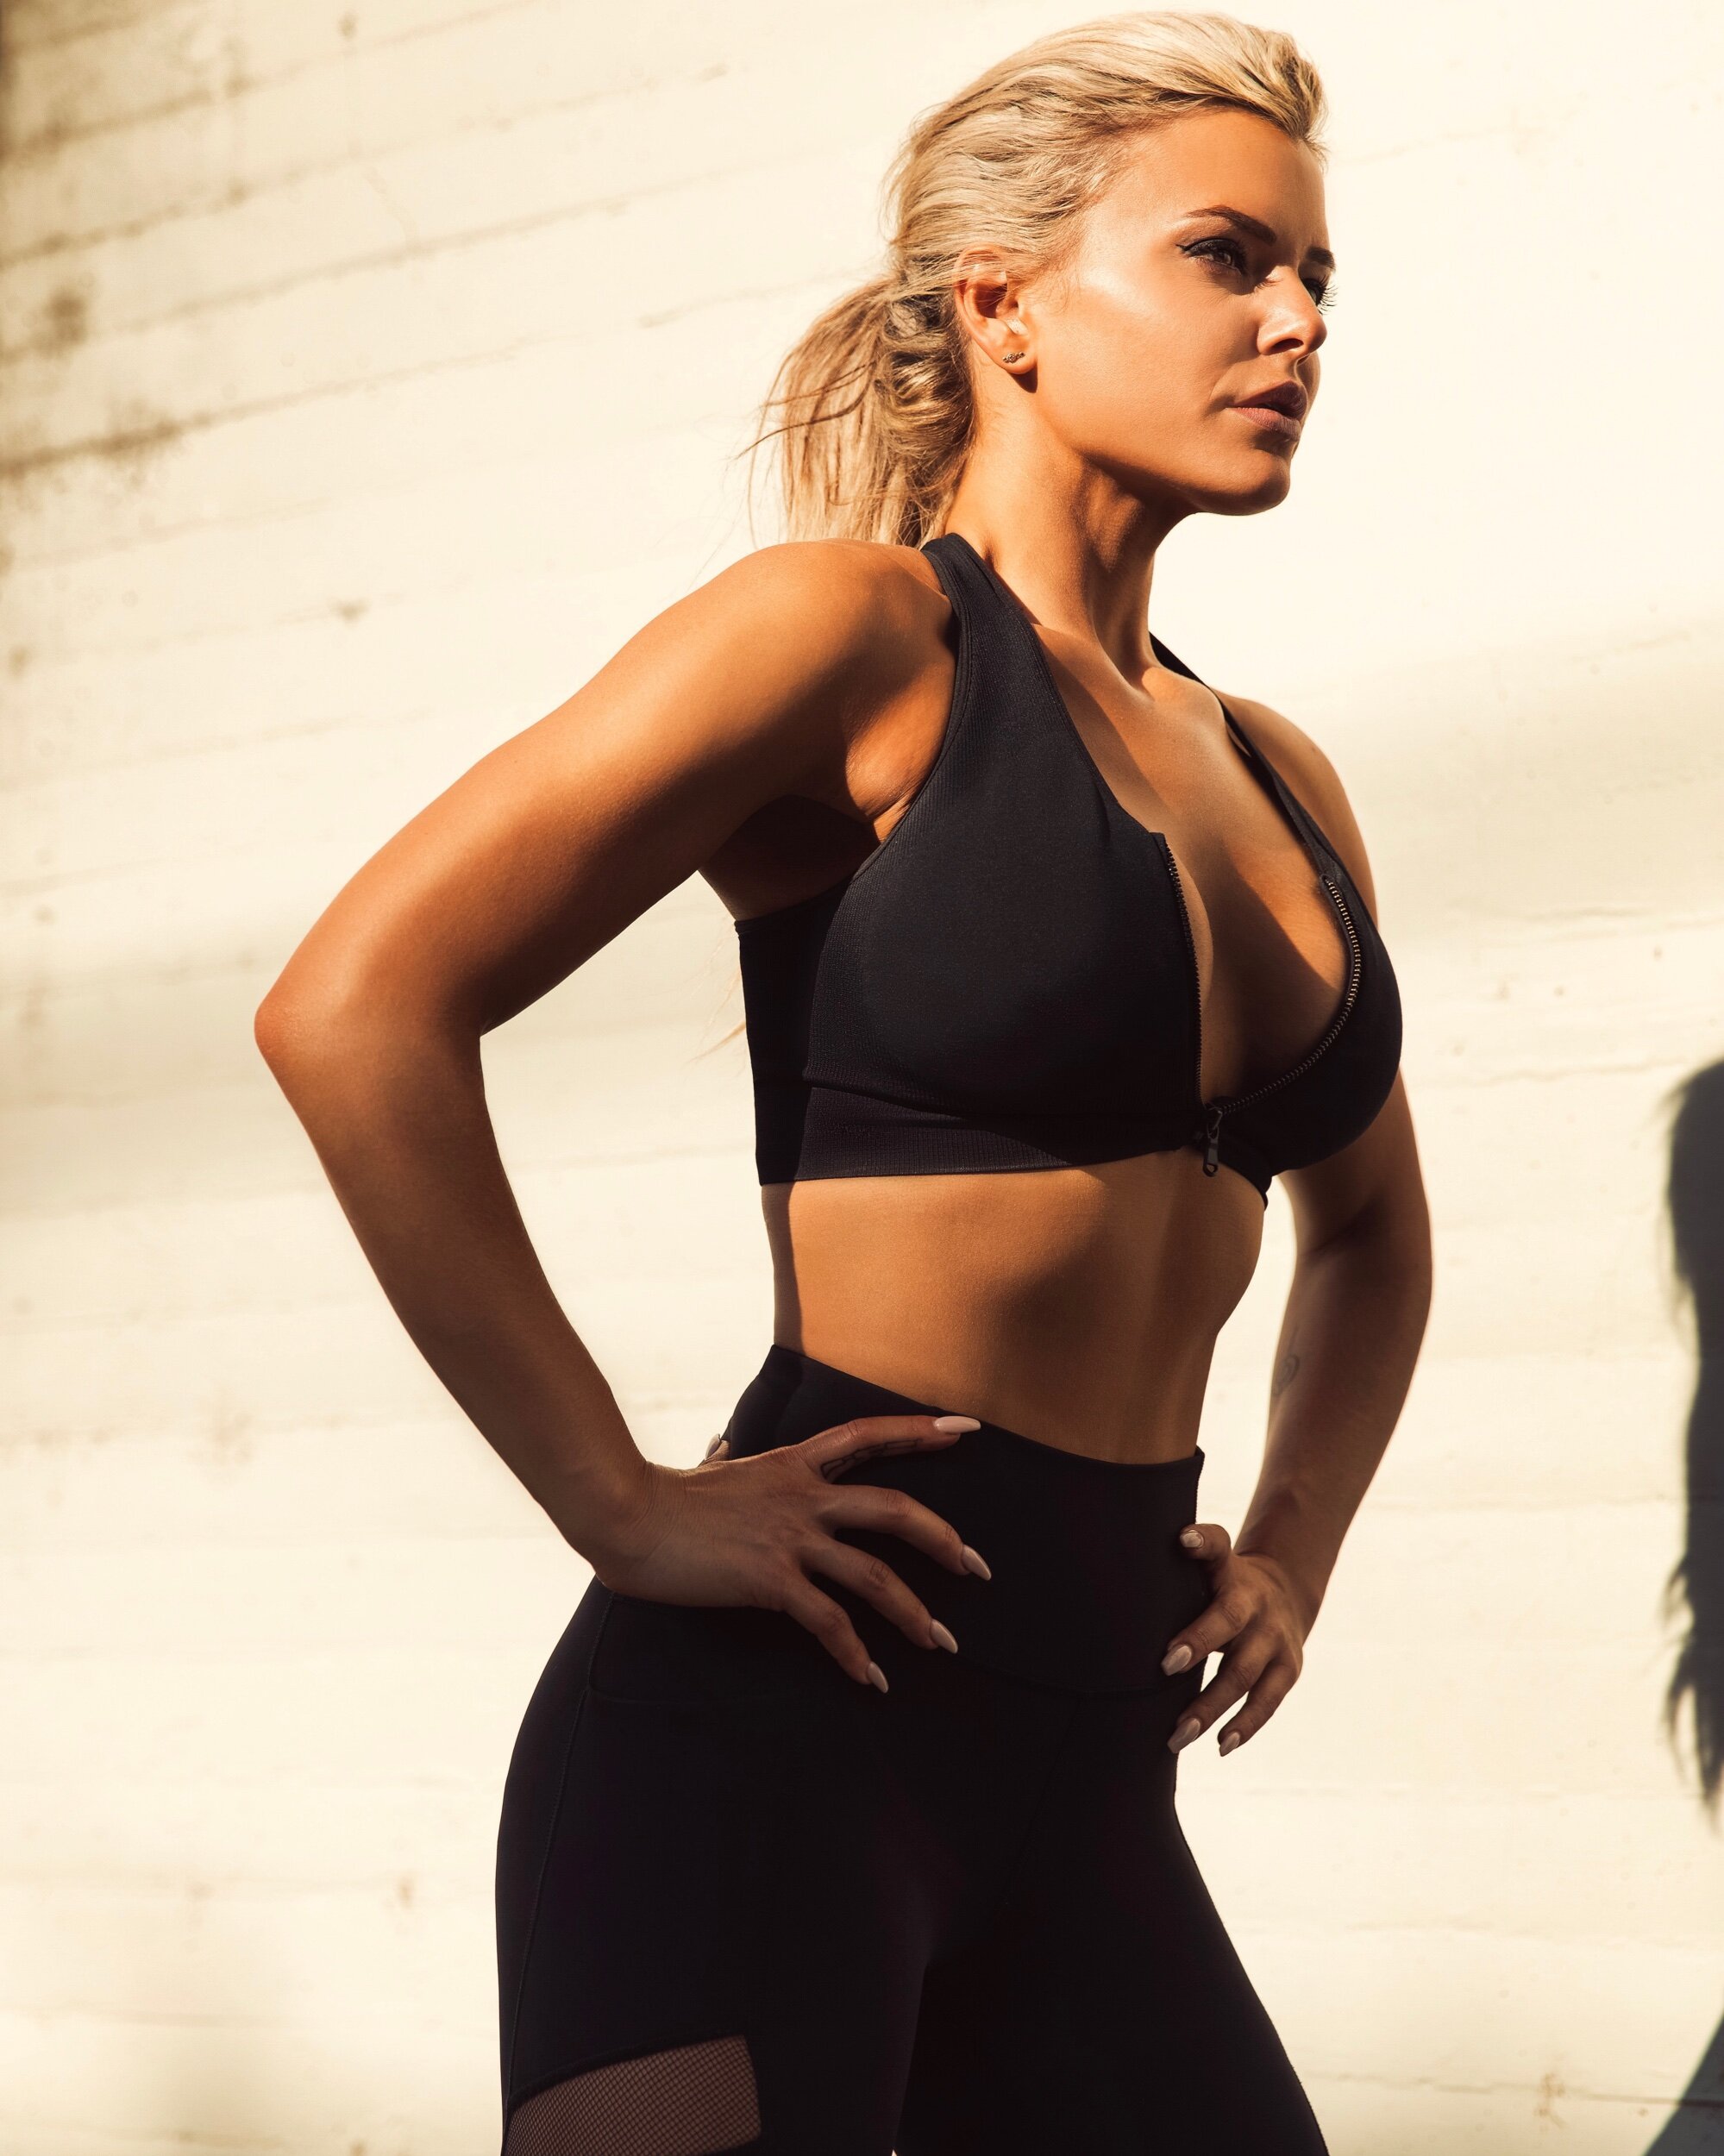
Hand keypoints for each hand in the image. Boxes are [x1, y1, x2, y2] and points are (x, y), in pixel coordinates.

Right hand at [588, 1416, 992, 1687]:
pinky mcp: (770, 1580)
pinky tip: (872, 1679)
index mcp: (793, 1464)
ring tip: (941, 1642)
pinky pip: (829, 1620)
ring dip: (914, 1612)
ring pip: (874, 1574)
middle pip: (894, 1509)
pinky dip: (855, 1653)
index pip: (868, 1434)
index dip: (920, 1431)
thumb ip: (725, 1458)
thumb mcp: (707, 1469)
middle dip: (944, 1539)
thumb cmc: (661, 1497)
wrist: (627, 1517)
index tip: (968, 1430)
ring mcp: (789, 1538)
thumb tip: (720, 1445)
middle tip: (979, 1568)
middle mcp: (803, 1496)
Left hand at [1158, 1521, 1310, 1756]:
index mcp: (1232, 1573)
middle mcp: (1257, 1605)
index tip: (1182, 1541)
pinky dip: (1244, 1725)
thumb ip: (1193, 1552)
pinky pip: (1266, 1701)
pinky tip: (1220, 1745)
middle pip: (1228, 1622)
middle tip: (1165, 1665)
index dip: (1201, 1544)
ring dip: (1211, 1707)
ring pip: (1244, 1675)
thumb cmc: (1224, 1582)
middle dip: (1199, 1643)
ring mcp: (1276, 1640)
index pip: (1218, 1549)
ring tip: (1178, 1734)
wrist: (1284, 1594)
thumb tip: (1174, 1538)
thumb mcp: (1211, 1562)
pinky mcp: (1288, 1670)